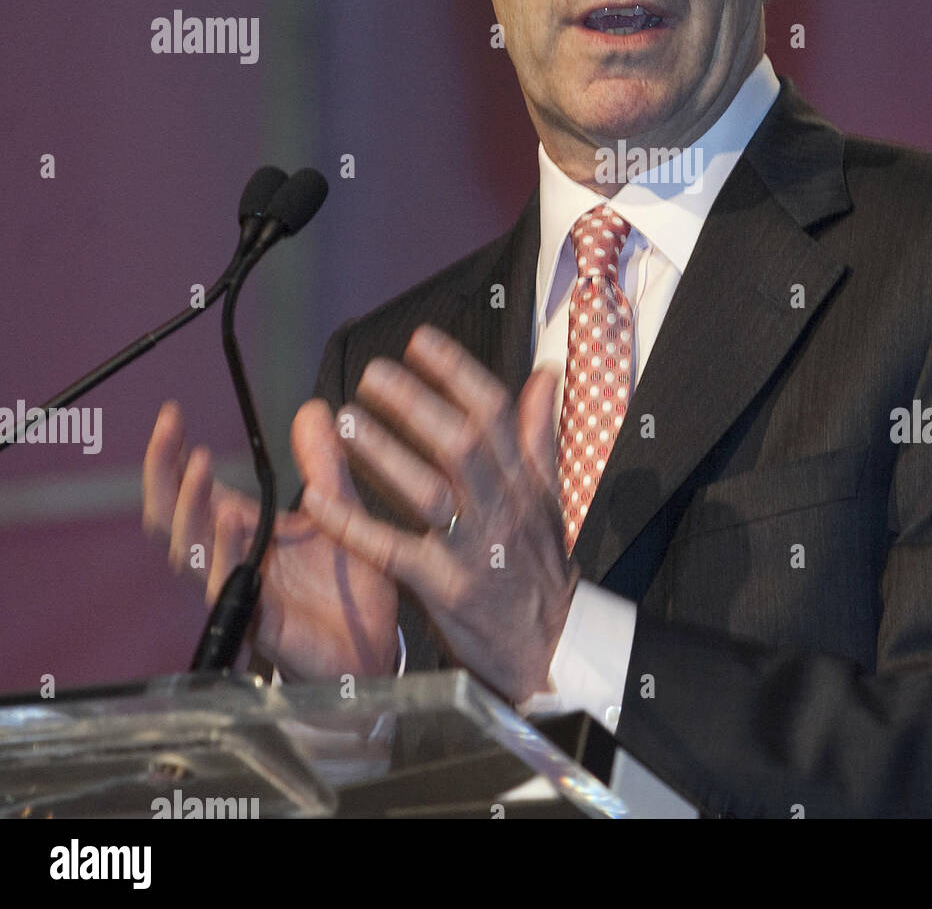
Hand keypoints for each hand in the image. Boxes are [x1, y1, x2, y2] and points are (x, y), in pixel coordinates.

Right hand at [142, 398, 397, 680]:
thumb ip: (325, 464)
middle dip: (162, 474)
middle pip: (173, 517)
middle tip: (168, 431)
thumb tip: (314, 410)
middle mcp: (234, 557)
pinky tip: (230, 521)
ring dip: (189, 508)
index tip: (170, 414)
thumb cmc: (350, 584)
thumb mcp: (341, 509)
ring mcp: (241, 588)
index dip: (172, 455)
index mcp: (247, 528)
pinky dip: (225, 553)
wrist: (375, 643)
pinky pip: (229, 587)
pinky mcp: (260, 619)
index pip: (193, 489)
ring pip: (190, 551)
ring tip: (196, 466)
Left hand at [300, 324, 579, 703]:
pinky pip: (394, 550)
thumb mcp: (550, 497)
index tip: (421, 340)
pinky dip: (355, 525)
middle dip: (417, 402)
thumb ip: (538, 433)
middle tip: (374, 373)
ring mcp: (473, 549)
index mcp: (523, 480)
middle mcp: (500, 507)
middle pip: (461, 442)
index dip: (457, 371)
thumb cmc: (539, 570)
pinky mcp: (445, 589)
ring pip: (429, 491)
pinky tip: (320, 499)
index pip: (495, 412)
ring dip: (385, 452)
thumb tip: (543, 373)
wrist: (552, 648)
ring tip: (345, 420)